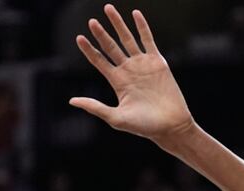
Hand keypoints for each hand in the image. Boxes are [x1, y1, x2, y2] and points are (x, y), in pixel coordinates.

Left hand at [69, 4, 192, 142]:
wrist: (171, 126)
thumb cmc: (145, 127)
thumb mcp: (116, 118)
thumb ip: (95, 107)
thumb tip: (72, 101)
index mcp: (118, 82)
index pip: (99, 61)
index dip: (89, 50)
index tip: (79, 38)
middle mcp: (129, 71)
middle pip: (111, 47)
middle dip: (101, 34)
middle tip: (91, 22)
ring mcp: (143, 65)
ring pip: (127, 39)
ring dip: (118, 24)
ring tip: (108, 9)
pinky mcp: (157, 62)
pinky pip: (148, 40)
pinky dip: (142, 27)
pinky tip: (135, 13)